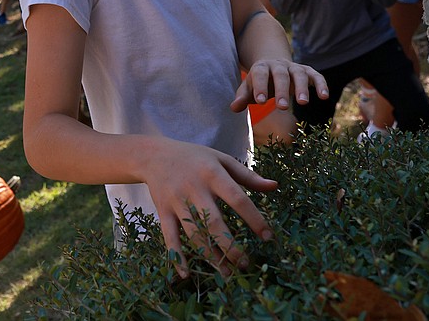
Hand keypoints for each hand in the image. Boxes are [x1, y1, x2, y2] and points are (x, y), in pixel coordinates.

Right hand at [139, 137, 277, 277]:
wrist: (153, 155)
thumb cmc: (194, 158)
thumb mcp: (221, 159)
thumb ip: (247, 176)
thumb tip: (275, 186)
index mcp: (212, 174)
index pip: (237, 199)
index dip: (254, 219)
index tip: (268, 237)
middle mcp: (194, 188)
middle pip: (214, 222)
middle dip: (230, 246)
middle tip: (245, 263)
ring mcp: (177, 201)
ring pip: (194, 233)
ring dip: (210, 256)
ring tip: (227, 273)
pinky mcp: (163, 211)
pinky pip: (169, 236)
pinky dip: (176, 256)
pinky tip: (186, 274)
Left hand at [231, 58, 327, 111]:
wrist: (273, 65)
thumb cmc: (260, 82)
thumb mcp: (249, 88)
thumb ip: (243, 96)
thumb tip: (233, 108)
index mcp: (261, 68)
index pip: (260, 75)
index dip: (259, 87)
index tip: (260, 102)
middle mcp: (278, 66)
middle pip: (280, 75)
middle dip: (281, 90)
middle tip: (281, 107)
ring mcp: (294, 67)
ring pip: (299, 74)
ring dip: (302, 87)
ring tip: (302, 103)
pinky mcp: (308, 71)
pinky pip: (316, 76)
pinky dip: (321, 84)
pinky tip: (324, 96)